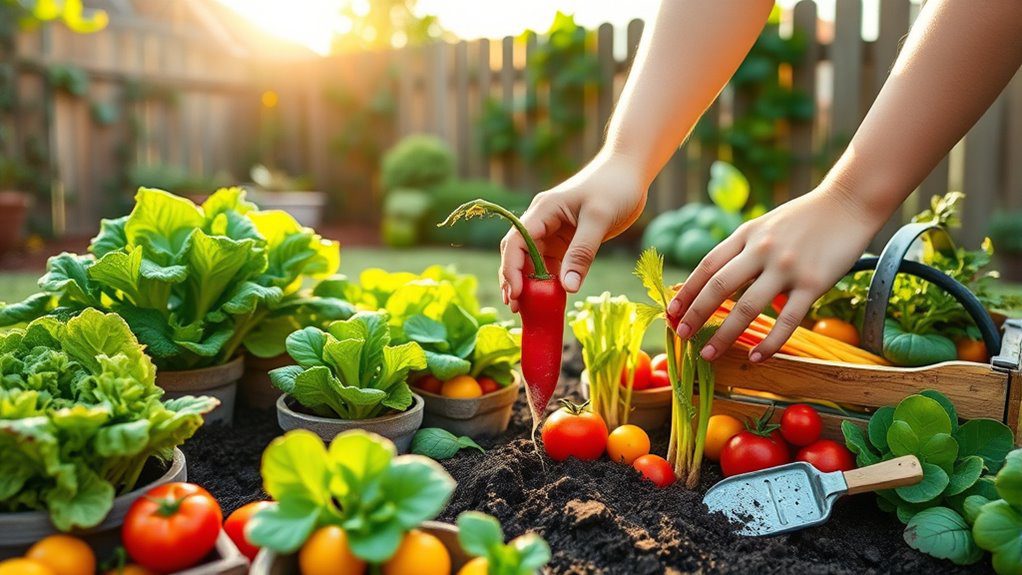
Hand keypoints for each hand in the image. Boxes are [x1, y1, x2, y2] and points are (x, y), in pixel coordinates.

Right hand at [499, 154, 646, 312]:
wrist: (630, 172)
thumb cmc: (614, 187)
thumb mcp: (598, 220)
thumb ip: (582, 253)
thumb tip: (568, 287)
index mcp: (542, 211)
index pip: (516, 242)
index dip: (511, 269)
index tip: (516, 293)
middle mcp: (542, 222)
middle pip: (518, 254)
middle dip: (514, 280)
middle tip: (516, 308)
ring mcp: (553, 232)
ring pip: (532, 262)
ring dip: (529, 284)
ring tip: (526, 310)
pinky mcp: (566, 241)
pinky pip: (551, 265)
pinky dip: (548, 282)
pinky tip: (549, 300)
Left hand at [667, 186, 885, 361]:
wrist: (848, 203)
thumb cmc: (804, 218)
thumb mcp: (765, 225)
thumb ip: (744, 251)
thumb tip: (722, 287)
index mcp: (746, 235)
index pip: (707, 266)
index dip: (686, 290)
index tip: (671, 311)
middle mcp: (761, 250)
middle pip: (719, 287)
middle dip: (696, 314)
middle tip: (680, 335)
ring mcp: (786, 267)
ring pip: (747, 307)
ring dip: (724, 334)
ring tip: (708, 353)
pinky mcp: (813, 283)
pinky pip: (787, 320)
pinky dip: (769, 342)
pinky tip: (756, 357)